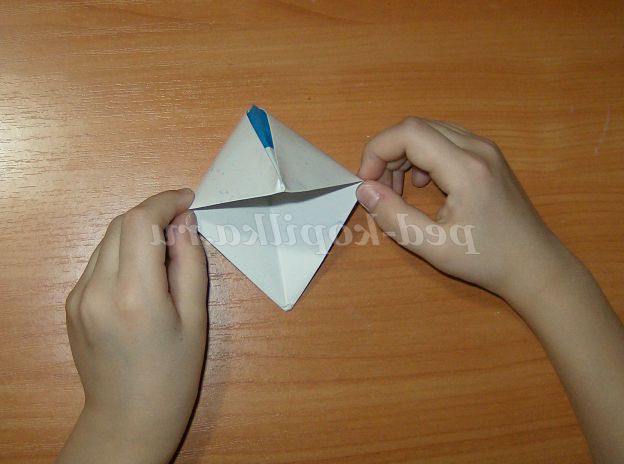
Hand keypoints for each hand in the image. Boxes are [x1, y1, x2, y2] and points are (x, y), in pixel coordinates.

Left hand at [57, 189, 207, 463]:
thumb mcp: (196, 318)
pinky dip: (123, 252)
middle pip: (121, 223)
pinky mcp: (72, 303)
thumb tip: (184, 222)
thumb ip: (190, 263)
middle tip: (183, 226)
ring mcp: (78, 296)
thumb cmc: (173, 374)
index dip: (165, 201)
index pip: (141, 221)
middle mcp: (98, 289)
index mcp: (135, 294)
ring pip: (108, 239)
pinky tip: (143, 273)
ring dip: (138, 231)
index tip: (189, 201)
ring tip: (166, 250)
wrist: (129, 418)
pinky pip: (99, 261)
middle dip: (153, 212)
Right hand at [356, 117, 570, 301]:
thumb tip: (365, 191)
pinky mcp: (488, 156)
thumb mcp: (433, 247)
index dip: (377, 151)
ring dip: (404, 155)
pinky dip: (422, 156)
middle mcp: (478, 148)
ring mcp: (486, 149)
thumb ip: (394, 217)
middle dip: (388, 154)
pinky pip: (445, 140)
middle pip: (417, 127)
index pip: (409, 133)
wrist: (534, 264)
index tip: (367, 184)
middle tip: (381, 191)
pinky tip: (422, 185)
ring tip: (398, 191)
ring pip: (430, 131)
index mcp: (466, 169)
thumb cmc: (486, 260)